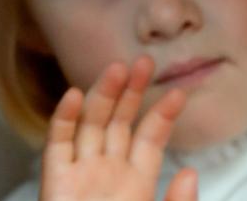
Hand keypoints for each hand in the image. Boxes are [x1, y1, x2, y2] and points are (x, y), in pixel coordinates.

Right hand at [40, 57, 197, 200]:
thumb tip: (190, 172)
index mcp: (138, 183)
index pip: (151, 139)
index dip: (163, 114)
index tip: (178, 92)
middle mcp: (109, 173)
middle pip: (120, 123)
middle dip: (132, 92)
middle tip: (146, 62)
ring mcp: (81, 175)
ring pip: (91, 125)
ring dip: (103, 95)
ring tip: (118, 68)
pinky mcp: (55, 181)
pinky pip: (58, 145)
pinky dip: (63, 119)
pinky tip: (74, 94)